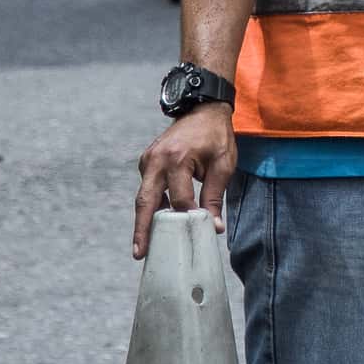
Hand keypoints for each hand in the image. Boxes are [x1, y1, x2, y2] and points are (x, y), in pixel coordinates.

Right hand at [133, 106, 237, 258]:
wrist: (202, 110)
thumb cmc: (216, 136)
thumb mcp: (223, 164)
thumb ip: (214, 196)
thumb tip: (213, 227)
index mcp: (176, 159)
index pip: (180, 199)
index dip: (188, 219)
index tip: (198, 233)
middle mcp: (156, 160)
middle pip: (146, 202)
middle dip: (143, 229)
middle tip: (140, 253)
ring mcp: (148, 161)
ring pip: (143, 197)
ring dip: (143, 221)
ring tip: (143, 247)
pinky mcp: (146, 162)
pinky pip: (147, 189)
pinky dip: (150, 207)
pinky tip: (154, 225)